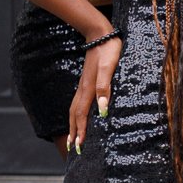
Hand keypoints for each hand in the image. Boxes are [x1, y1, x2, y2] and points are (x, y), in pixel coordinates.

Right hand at [67, 36, 123, 155]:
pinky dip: (76, 114)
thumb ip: (105, 87)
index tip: (79, 146)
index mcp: (89, 89)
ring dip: (73, 124)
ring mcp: (83, 85)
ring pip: (75, 109)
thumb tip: (102, 109)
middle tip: (73, 148)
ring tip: (73, 137)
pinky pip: (78, 102)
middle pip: (74, 115)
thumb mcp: (110, 67)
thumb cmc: (109, 50)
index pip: (82, 115)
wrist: (100, 34)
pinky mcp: (86, 81)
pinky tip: (80, 115)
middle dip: (73, 132)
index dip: (80, 131)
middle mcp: (83, 89)